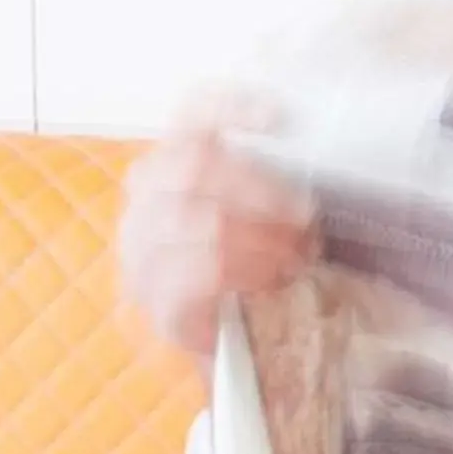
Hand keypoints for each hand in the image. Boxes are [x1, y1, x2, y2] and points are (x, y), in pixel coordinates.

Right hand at [117, 93, 316, 357]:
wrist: (246, 347)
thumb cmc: (261, 268)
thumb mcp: (272, 217)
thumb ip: (275, 180)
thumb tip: (309, 141)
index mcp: (175, 165)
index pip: (191, 116)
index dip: (231, 106)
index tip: (280, 116)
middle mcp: (148, 200)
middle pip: (192, 164)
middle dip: (258, 188)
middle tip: (304, 216)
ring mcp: (143, 253)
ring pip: (193, 220)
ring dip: (256, 236)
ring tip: (293, 258)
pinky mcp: (157, 305)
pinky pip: (187, 279)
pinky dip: (235, 275)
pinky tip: (265, 283)